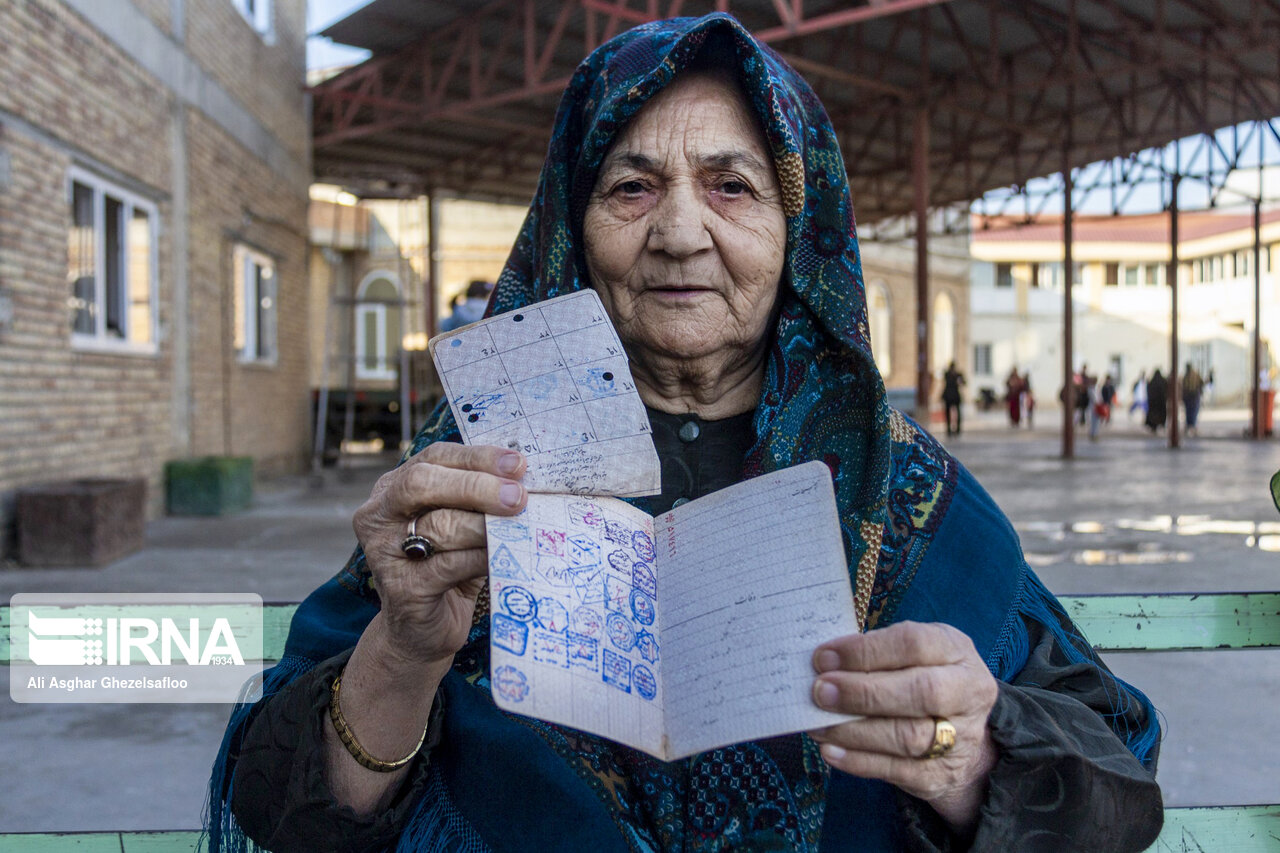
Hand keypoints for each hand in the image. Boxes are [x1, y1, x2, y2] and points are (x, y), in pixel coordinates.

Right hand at [352, 442, 526, 668]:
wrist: (422, 630)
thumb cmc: (449, 566)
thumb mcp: (461, 524)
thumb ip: (480, 499)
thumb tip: (525, 479)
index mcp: (394, 487)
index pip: (435, 457)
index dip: (477, 457)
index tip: (518, 464)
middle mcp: (379, 514)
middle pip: (423, 483)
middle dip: (476, 486)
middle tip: (518, 497)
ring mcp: (384, 551)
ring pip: (438, 525)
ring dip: (485, 525)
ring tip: (518, 526)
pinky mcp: (401, 588)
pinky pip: (448, 565)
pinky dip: (481, 558)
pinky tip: (504, 556)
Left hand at [807, 621, 998, 835]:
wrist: (964, 736)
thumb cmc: (924, 678)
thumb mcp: (914, 653)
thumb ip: (877, 653)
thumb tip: (826, 663)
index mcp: (956, 651)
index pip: (914, 644)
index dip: (866, 651)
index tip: (824, 657)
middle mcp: (967, 692)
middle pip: (920, 692)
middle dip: (862, 692)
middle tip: (820, 692)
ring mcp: (960, 737)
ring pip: (907, 736)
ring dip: (854, 731)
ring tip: (818, 725)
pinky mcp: (942, 774)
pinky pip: (898, 771)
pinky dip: (859, 761)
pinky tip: (831, 752)